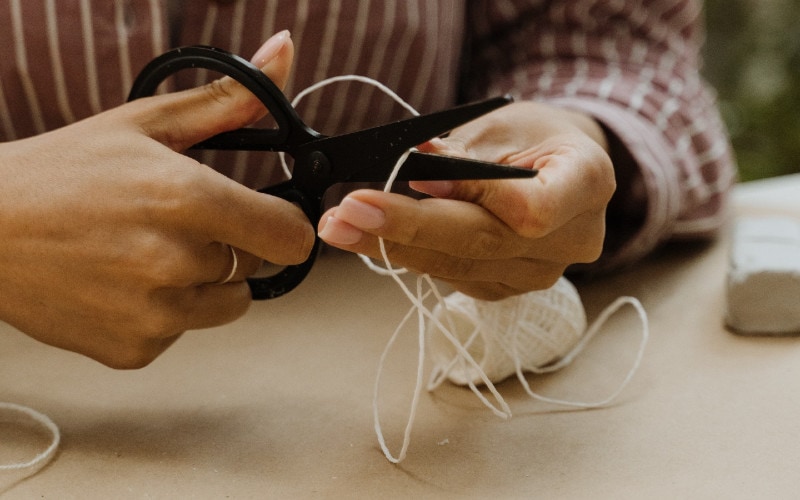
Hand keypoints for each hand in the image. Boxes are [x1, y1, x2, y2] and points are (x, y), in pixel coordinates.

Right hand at [0, 31, 314, 367]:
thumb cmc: (62, 172)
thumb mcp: (146, 124)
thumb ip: (227, 100)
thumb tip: (284, 54)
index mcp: (189, 199)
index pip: (292, 237)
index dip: (285, 225)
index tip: (266, 218)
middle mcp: (176, 262)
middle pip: (254, 268)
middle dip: (229, 246)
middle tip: (174, 225)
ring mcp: (154, 314)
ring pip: (226, 305)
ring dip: (202, 283)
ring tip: (146, 254)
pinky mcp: (133, 349)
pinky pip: (182, 332)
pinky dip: (163, 313)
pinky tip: (121, 284)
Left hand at [318, 101, 614, 299]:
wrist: (557, 169)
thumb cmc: (533, 136)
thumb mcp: (504, 124)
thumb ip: (466, 154)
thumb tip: (418, 168)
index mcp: (587, 183)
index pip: (532, 209)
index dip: (474, 196)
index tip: (418, 177)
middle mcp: (573, 239)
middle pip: (484, 243)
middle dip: (408, 227)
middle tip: (348, 214)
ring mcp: (541, 272)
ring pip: (460, 267)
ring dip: (392, 247)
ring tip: (340, 226)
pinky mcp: (508, 287)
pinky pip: (452, 277)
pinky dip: (409, 256)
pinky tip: (371, 239)